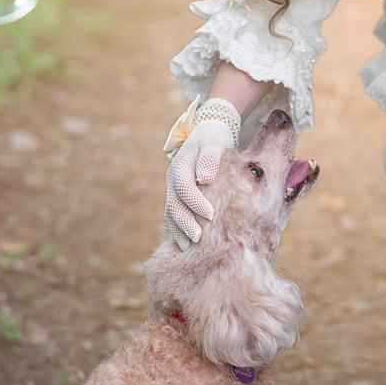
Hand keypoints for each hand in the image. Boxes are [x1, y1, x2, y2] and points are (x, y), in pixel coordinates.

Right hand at [163, 99, 240, 245]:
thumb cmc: (213, 140)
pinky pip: (174, 217)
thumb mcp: (214, 142)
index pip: (184, 188)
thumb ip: (210, 158)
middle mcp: (172, 180)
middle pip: (174, 205)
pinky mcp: (177, 198)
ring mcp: (172, 190)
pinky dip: (178, 231)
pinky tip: (186, 245)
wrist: (206, 136)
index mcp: (181, 166)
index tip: (211, 215)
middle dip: (185, 223)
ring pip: (171, 214)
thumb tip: (205, 178)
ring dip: (179, 231)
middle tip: (198, 239)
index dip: (196, 202)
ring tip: (190, 248)